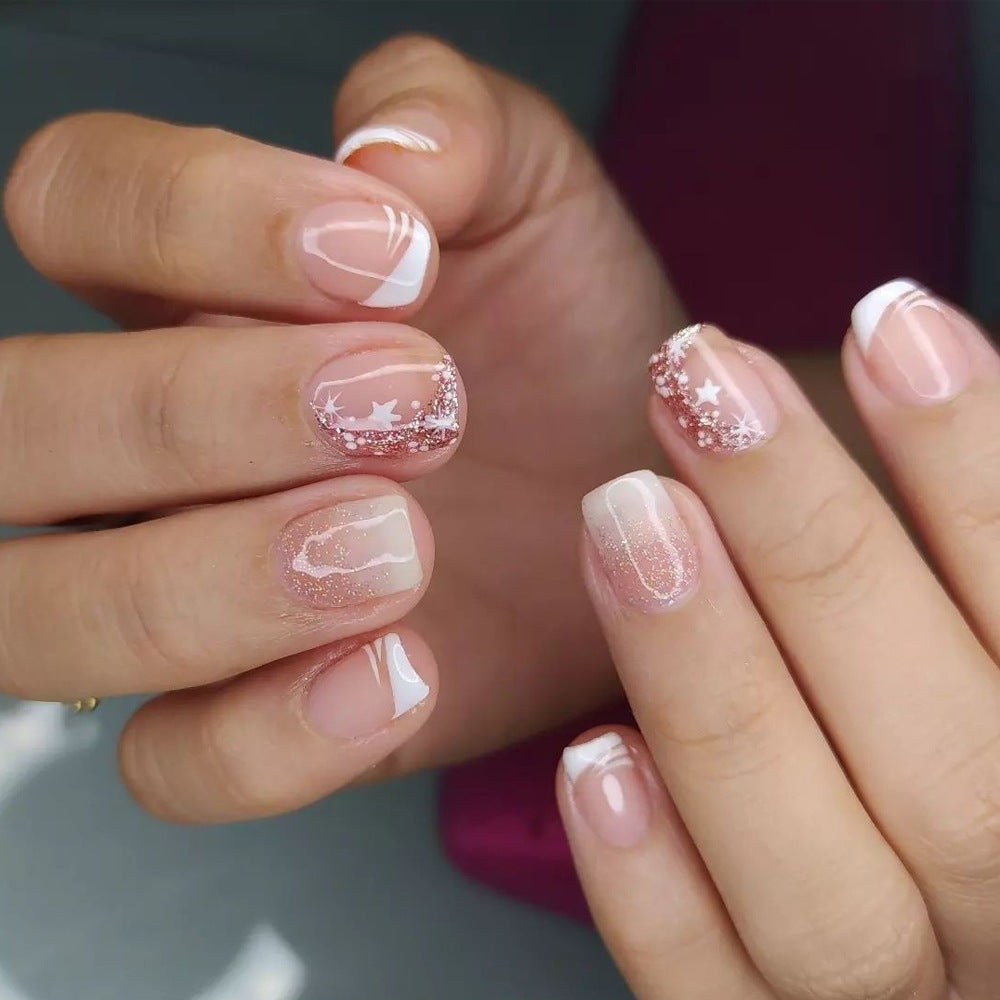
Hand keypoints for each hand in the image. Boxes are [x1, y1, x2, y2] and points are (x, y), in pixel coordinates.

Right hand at [4, 33, 689, 815]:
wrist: (643, 491)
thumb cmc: (570, 344)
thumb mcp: (533, 196)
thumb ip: (452, 122)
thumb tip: (380, 154)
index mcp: (186, 286)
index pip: (72, 200)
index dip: (195, 217)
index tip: (388, 259)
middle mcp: (148, 444)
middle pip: (20, 426)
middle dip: (208, 411)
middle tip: (410, 409)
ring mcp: (185, 590)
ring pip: (47, 615)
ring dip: (218, 579)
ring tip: (400, 542)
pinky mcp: (256, 716)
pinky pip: (172, 763)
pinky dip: (272, 733)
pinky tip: (402, 667)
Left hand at [558, 290, 999, 996]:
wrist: (948, 914)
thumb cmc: (958, 724)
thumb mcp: (975, 635)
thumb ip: (961, 561)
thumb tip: (922, 364)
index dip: (984, 471)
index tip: (890, 324)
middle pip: (955, 770)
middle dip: (821, 552)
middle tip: (700, 389)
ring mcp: (911, 996)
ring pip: (830, 895)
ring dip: (719, 689)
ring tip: (627, 517)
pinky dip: (654, 894)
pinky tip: (593, 761)